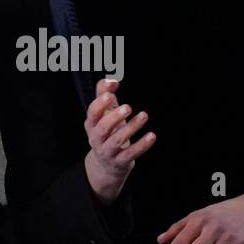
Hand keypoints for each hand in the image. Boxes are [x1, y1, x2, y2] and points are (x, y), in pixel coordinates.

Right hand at [83, 78, 156, 205]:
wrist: (107, 164)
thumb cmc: (108, 131)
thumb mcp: (105, 113)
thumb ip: (104, 94)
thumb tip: (111, 79)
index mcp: (92, 124)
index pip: (92, 114)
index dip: (99, 105)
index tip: (110, 95)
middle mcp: (97, 139)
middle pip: (103, 129)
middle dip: (114, 117)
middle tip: (128, 107)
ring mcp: (108, 152)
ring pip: (117, 141)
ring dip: (131, 128)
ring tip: (144, 115)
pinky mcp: (121, 161)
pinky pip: (131, 154)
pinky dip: (142, 145)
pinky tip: (152, 135)